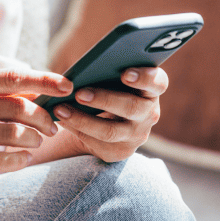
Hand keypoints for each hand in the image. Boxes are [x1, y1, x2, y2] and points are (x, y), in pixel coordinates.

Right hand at [0, 70, 72, 185]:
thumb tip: (32, 90)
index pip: (14, 78)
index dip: (45, 80)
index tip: (66, 86)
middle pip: (21, 108)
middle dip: (45, 119)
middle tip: (52, 127)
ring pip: (15, 133)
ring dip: (34, 140)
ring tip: (36, 143)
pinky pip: (0, 159)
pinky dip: (18, 160)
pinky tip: (21, 159)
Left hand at [52, 67, 167, 162]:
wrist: (103, 121)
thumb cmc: (107, 88)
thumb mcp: (111, 79)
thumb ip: (106, 71)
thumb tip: (83, 69)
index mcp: (151, 89)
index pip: (158, 82)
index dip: (145, 78)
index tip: (125, 74)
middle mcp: (149, 113)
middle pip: (131, 107)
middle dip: (104, 99)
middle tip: (79, 93)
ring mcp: (137, 135)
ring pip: (111, 131)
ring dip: (83, 120)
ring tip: (61, 109)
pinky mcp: (121, 151)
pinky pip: (98, 143)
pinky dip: (77, 130)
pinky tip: (61, 120)